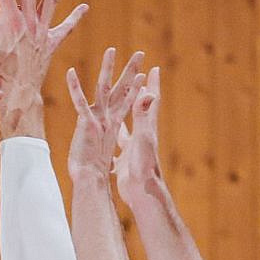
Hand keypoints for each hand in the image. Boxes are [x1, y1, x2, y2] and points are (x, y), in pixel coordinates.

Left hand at [66, 48, 146, 176]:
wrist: (90, 181)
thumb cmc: (93, 173)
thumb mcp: (103, 159)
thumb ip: (109, 155)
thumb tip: (112, 161)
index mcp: (113, 125)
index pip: (127, 102)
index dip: (135, 88)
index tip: (144, 74)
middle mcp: (109, 119)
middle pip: (123, 90)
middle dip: (132, 71)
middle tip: (140, 54)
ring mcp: (99, 120)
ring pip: (104, 88)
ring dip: (107, 68)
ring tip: (111, 49)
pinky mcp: (87, 124)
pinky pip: (79, 102)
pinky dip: (75, 87)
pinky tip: (70, 72)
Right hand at [115, 65, 163, 196]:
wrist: (141, 190)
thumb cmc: (144, 165)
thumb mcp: (143, 136)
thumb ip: (143, 114)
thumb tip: (148, 92)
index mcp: (145, 126)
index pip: (150, 100)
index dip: (152, 84)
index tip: (154, 69)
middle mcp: (140, 133)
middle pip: (137, 107)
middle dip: (136, 91)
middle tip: (136, 76)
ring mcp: (132, 145)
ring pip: (125, 122)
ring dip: (122, 110)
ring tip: (117, 100)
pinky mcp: (123, 156)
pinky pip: (116, 141)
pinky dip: (112, 134)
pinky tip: (105, 132)